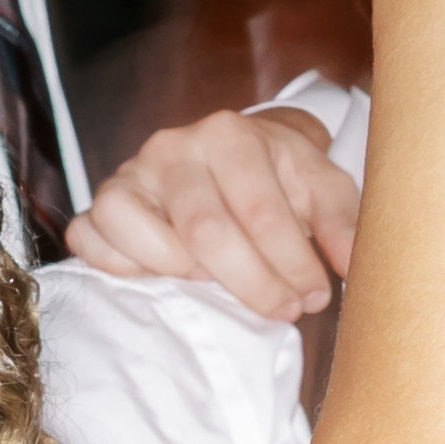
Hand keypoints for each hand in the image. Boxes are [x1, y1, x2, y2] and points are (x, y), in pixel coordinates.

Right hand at [72, 103, 361, 318]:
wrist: (235, 152)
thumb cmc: (281, 176)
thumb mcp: (323, 187)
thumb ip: (342, 223)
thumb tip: (350, 267)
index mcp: (230, 134)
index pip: (260, 210)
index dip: (291, 263)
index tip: (314, 296)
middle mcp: (173, 146)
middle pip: (206, 231)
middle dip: (253, 283)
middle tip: (284, 309)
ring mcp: (130, 173)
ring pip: (144, 236)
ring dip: (186, 274)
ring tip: (222, 284)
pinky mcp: (101, 202)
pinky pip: (93, 241)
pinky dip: (125, 269)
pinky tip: (167, 277)